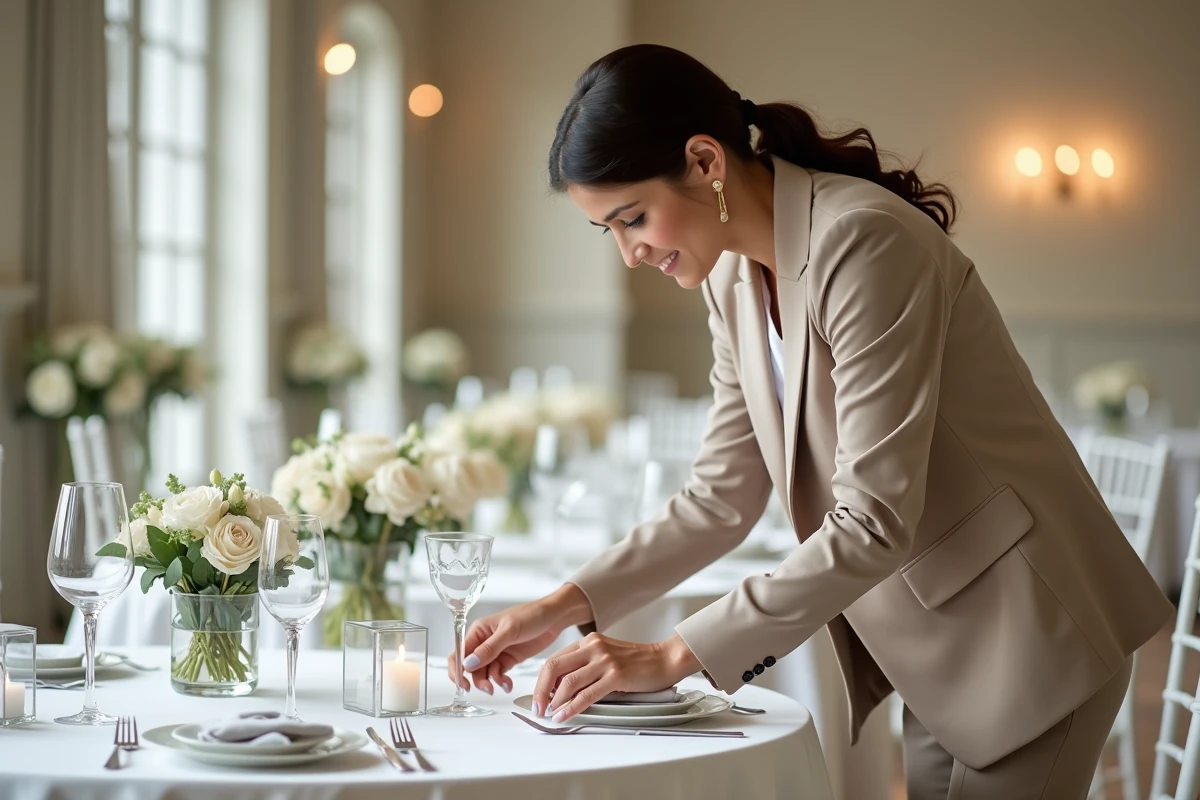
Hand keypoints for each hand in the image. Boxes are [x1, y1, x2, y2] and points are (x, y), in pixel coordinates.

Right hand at [449, 583, 593, 694]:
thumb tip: (468, 664)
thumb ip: (489, 648)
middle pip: (470, 667)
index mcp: (479, 630)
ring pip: (484, 673)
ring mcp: (496, 652)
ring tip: (504, 684)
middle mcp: (484, 642)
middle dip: (477, 679)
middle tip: (488, 688)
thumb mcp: (509, 631)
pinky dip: (501, 681)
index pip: (459, 652)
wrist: (554, 618)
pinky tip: (508, 684)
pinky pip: (497, 675)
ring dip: (490, 682)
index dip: (457, 670)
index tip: (463, 684)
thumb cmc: (531, 615)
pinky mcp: (508, 660)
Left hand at [533, 632, 700, 722]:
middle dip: (541, 691)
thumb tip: (563, 688)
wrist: (666, 659)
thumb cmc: (639, 661)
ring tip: (550, 714)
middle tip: (538, 708)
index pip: (555, 659)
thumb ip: (587, 665)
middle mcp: (594, 647)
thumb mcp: (607, 656)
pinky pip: (587, 694)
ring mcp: (605, 660)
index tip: (539, 697)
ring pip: (568, 682)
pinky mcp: (616, 675)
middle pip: (554, 667)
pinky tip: (565, 715)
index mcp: (589, 641)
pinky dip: (572, 707)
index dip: (542, 681)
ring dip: (555, 702)